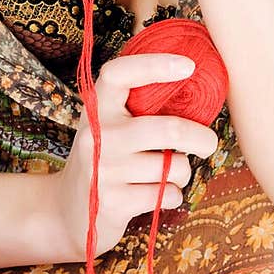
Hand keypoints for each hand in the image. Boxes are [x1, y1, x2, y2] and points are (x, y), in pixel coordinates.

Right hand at [51, 51, 219, 260]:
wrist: (65, 209)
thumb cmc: (102, 159)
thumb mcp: (108, 126)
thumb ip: (135, 107)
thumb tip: (193, 90)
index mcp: (96, 107)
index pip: (121, 73)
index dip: (156, 64)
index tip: (189, 66)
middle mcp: (97, 135)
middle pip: (168, 128)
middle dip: (200, 138)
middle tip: (208, 143)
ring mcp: (103, 169)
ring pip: (173, 167)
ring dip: (182, 173)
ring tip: (167, 174)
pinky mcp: (112, 202)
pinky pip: (167, 194)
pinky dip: (172, 195)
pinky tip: (155, 194)